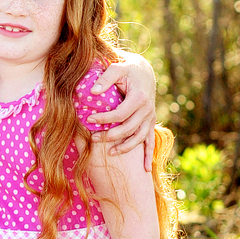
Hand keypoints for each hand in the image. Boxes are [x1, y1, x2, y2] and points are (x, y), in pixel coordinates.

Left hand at [90, 55, 156, 169]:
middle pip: (129, 128)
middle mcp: (147, 110)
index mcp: (139, 98)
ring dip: (126, 147)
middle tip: (93, 138)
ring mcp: (150, 118)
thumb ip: (105, 78)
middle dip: (111, 135)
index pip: (120, 113)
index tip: (89, 119)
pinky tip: (145, 170)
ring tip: (110, 153)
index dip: (105, 118)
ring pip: (139, 137)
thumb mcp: (117, 68)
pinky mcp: (150, 123)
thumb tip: (92, 92)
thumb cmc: (128, 70)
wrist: (144, 71)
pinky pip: (150, 141)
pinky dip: (148, 156)